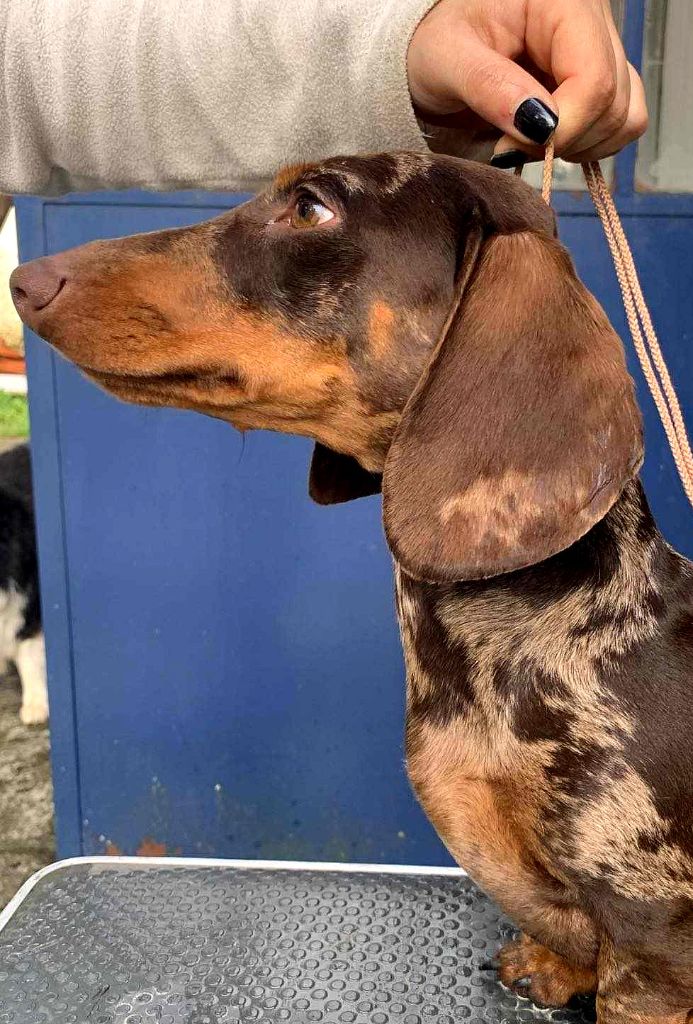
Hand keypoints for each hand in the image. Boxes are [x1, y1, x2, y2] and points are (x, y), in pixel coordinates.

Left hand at [407, 0, 647, 165]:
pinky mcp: (602, 80)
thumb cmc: (436, 46)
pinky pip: (621, 125)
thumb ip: (490, 87)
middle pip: (614, 103)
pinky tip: (546, 139)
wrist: (436, 55)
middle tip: (510, 144)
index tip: (509, 147)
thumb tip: (540, 125)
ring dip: (578, 146)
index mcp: (562, 2)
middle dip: (563, 140)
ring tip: (525, 139)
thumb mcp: (446, 59)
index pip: (595, 79)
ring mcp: (602, 52)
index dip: (562, 129)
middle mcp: (593, 21)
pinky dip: (588, 146)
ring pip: (625, 118)